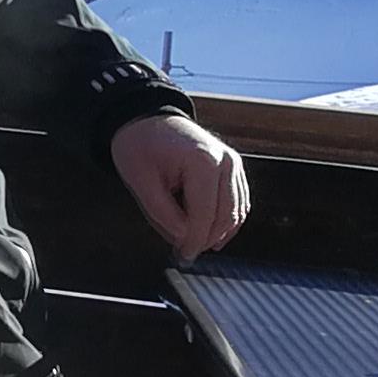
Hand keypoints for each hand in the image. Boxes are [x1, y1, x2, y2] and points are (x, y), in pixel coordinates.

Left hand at [111, 111, 249, 256]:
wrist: (147, 120)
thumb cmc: (139, 145)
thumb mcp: (139, 180)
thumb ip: (163, 212)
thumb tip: (184, 238)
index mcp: (203, 161)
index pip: (206, 213)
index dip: (195, 240)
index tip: (183, 256)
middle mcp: (226, 162)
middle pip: (226, 216)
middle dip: (206, 239)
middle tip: (185, 254)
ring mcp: (233, 164)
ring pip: (236, 212)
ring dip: (217, 233)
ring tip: (192, 245)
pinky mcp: (233, 169)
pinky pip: (237, 202)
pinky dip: (225, 220)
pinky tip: (208, 233)